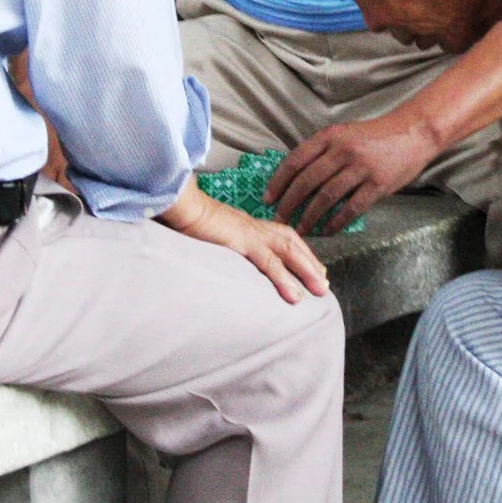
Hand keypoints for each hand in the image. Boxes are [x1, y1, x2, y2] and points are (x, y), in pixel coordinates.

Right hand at [160, 183, 330, 303]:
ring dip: (306, 271)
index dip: (300, 252)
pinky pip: (268, 262)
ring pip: (288, 251)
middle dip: (311, 263)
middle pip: (292, 242)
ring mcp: (249, 232)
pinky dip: (284, 279)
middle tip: (324, 284)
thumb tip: (225, 258)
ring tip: (320, 292)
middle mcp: (253, 226)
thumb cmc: (187, 220)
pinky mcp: (241, 241)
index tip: (313, 269)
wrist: (177, 206)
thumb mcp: (210, 236)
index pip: (282, 236)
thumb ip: (222, 244)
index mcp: (247, 224)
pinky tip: (294, 296)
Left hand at [266, 111, 441, 235]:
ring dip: (309, 216)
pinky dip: (336, 222)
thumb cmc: (375, 136)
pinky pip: (351, 208)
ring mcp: (361, 168)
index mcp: (330, 136)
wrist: (414, 132)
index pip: (295, 160)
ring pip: (326, 197)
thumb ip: (322, 152)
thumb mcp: (344, 134)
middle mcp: (343, 151)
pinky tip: (327, 230)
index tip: (268, 198)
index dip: (278, 181)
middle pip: (306, 181)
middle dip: (288, 203)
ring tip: (300, 228)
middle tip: (279, 219)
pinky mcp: (378, 184)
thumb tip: (296, 179)